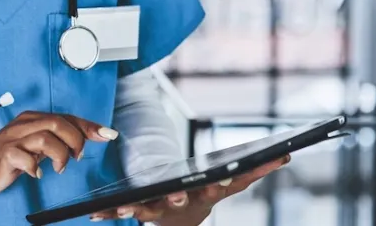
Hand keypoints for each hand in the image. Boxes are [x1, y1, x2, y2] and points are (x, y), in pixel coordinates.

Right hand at [0, 111, 118, 201]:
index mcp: (31, 120)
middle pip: (59, 122)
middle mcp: (23, 126)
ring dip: (60, 153)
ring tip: (59, 167)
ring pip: (46, 136)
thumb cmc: (1, 159)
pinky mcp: (4, 156)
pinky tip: (36, 174)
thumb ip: (54, 142)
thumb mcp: (32, 147)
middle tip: (77, 157)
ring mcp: (13, 140)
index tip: (109, 134)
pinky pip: (25, 157)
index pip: (66, 117)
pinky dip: (36, 167)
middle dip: (76, 140)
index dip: (89, 126)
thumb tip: (84, 141)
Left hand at [88, 155, 290, 223]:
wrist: (179, 223)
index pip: (219, 186)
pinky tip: (92, 214)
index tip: (227, 174)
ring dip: (132, 211)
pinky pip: (122, 213)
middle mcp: (185, 205)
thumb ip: (252, 172)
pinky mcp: (140, 212)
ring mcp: (161, 212)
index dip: (225, 180)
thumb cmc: (203, 194)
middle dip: (177, 198)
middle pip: (180, 201)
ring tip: (121, 209)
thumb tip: (283, 156)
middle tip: (175, 194)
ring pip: (147, 212)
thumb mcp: (226, 185)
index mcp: (207, 194)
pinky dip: (108, 213)